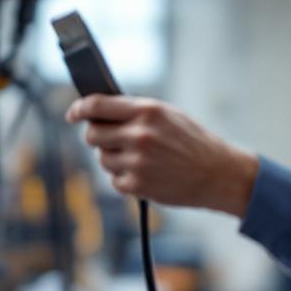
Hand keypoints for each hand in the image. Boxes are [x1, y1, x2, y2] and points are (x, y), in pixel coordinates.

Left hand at [65, 95, 258, 216]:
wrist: (218, 174)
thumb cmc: (193, 141)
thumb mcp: (168, 115)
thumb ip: (135, 112)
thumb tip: (100, 112)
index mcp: (147, 111)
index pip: (97, 105)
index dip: (79, 109)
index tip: (72, 113)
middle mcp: (139, 135)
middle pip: (93, 134)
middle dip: (98, 136)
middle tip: (110, 139)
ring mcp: (137, 162)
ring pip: (103, 159)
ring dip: (113, 158)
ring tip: (139, 158)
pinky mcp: (137, 185)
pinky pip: (114, 180)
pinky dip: (124, 178)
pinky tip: (144, 174)